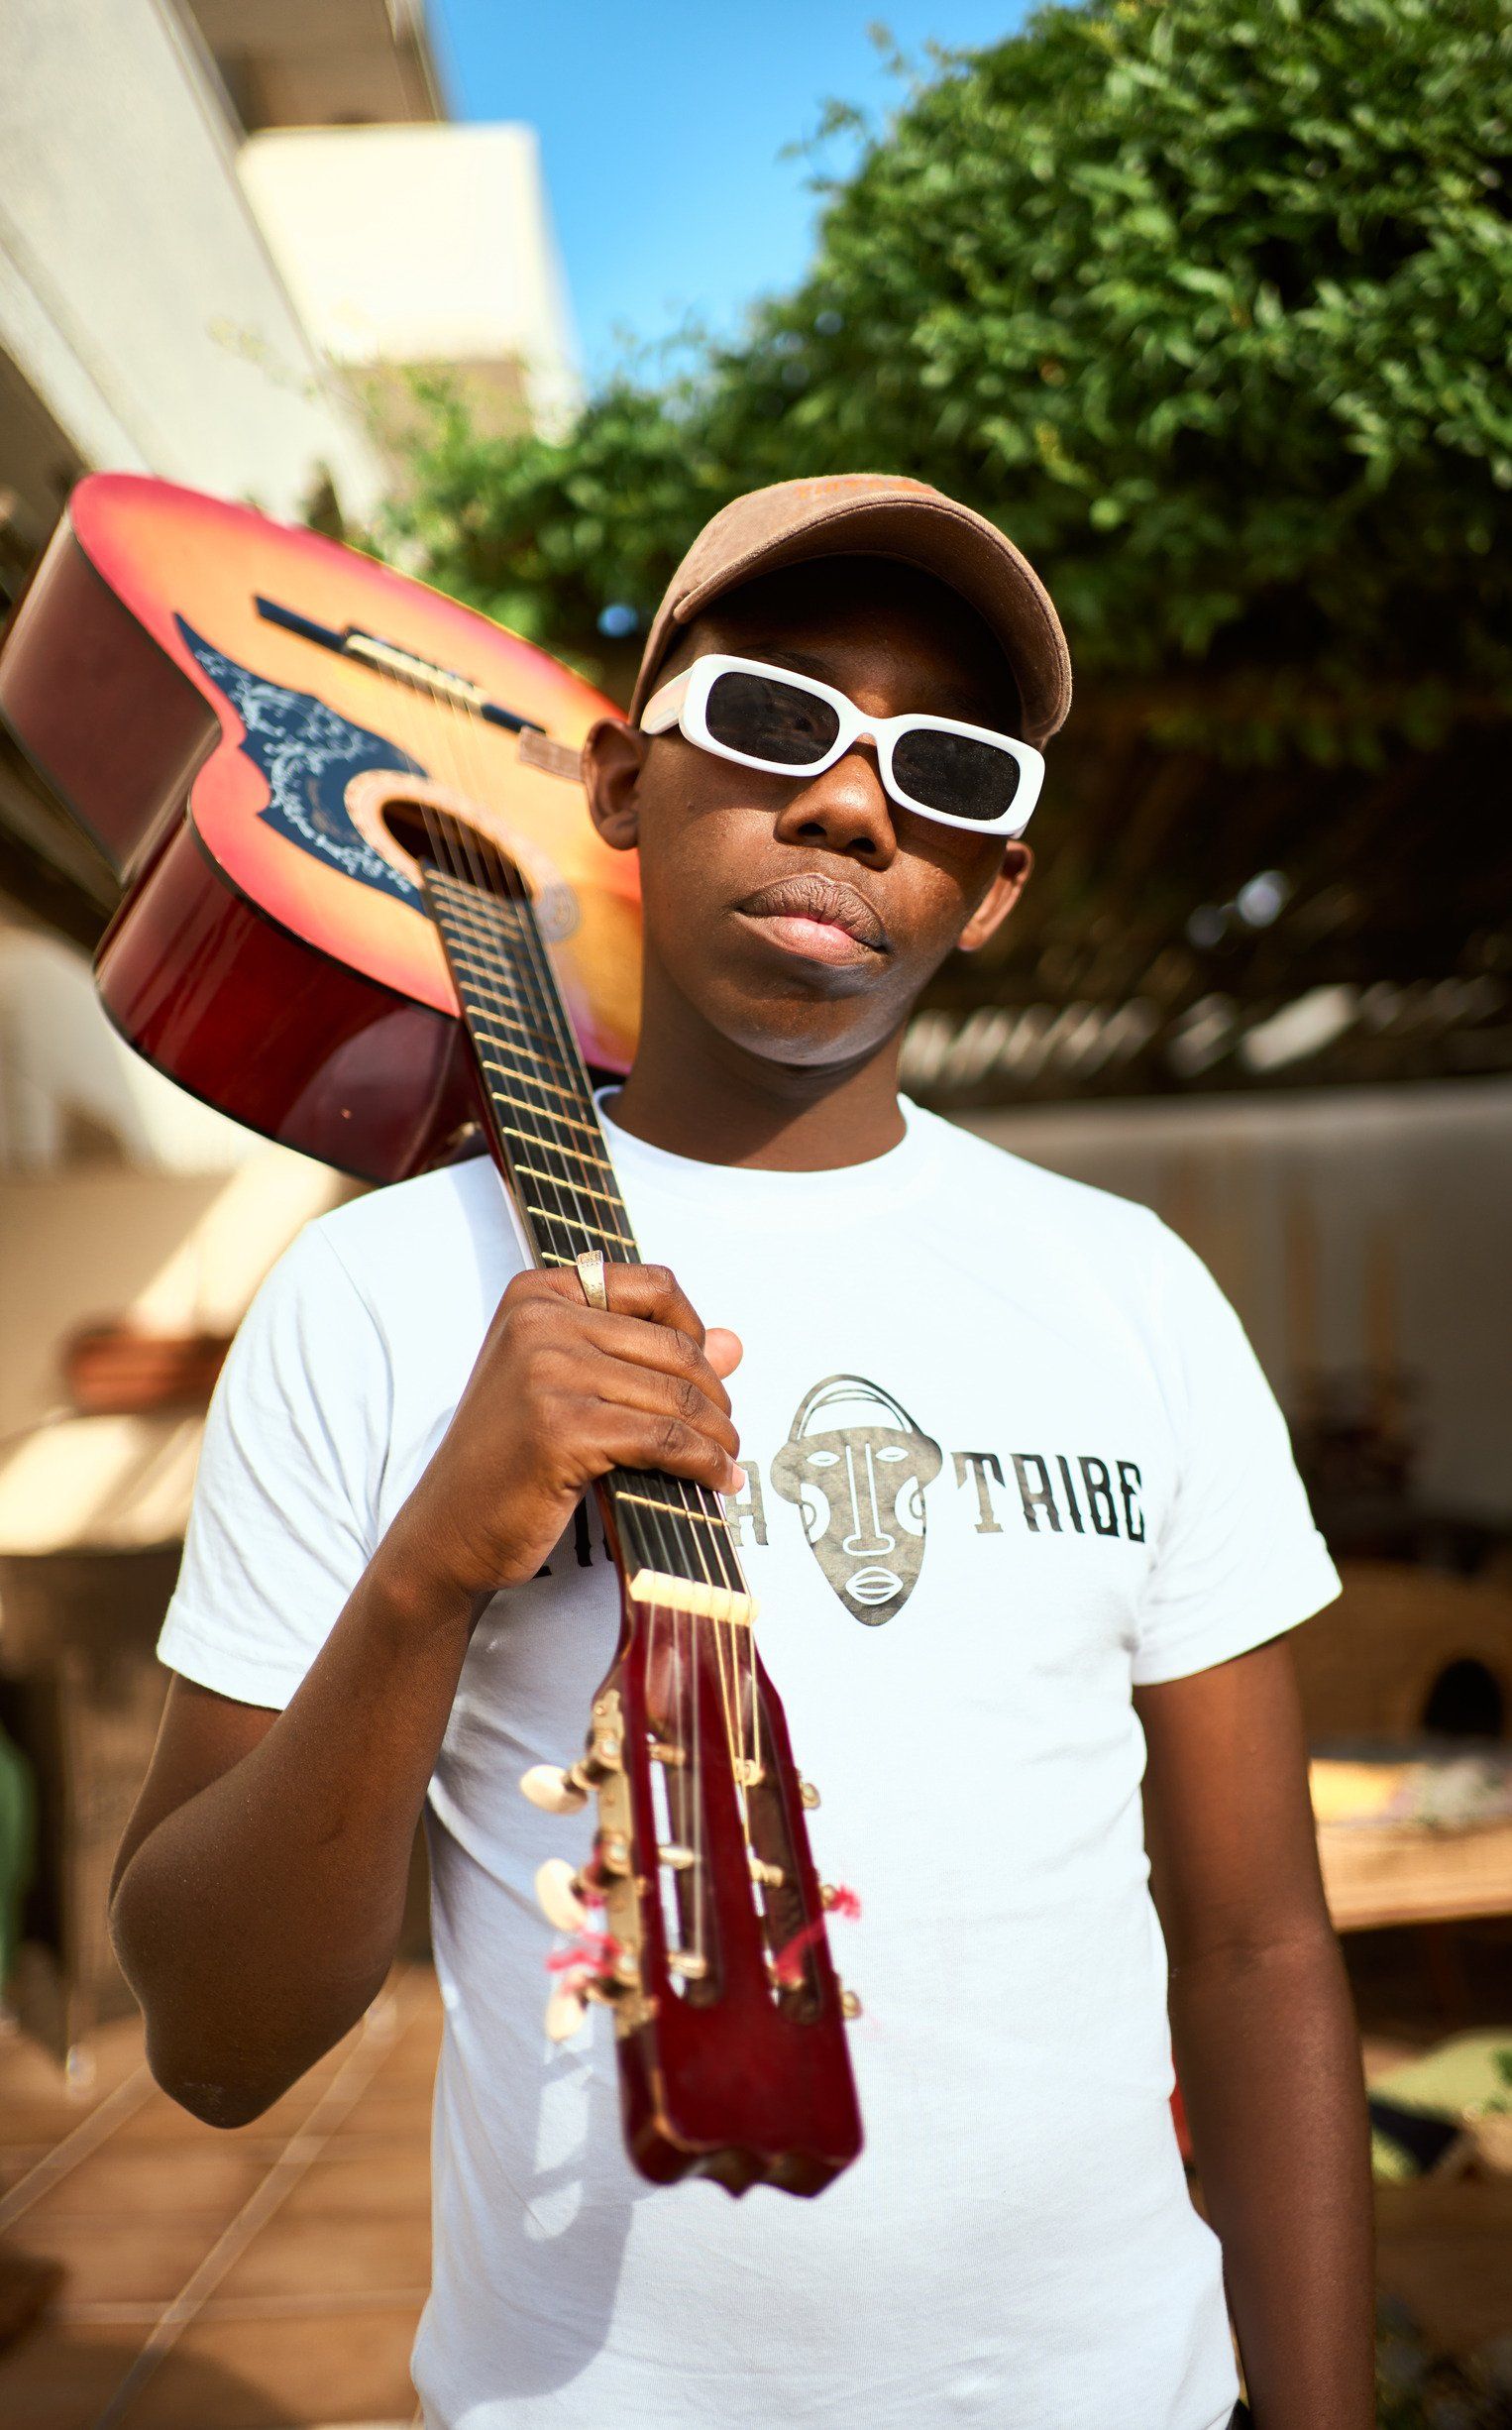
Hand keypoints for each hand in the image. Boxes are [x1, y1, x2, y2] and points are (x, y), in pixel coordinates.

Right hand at [381, 1264, 743, 1604]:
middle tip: (726, 1435)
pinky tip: (716, 1481)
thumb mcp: (573, 1388)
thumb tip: (735, 1344)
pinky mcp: (562, 1429)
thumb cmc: (511, 1460)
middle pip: (674, 1346)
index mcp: (537, 1294)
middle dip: (714, 1396)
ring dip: (716, 1436)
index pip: (654, 1286)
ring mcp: (547, 1372)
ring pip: (676, 1396)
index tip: (705, 1376)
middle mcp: (539, 1321)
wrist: (449, 1530)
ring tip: (726, 1461)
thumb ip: (649, 1358)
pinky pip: (665, 1439)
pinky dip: (703, 1464)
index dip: (695, 1330)